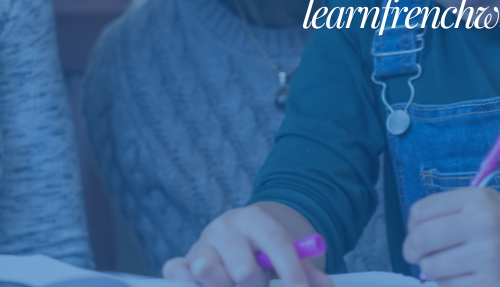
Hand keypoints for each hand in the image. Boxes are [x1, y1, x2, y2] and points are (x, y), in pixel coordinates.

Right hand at [162, 204, 331, 286]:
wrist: (237, 239)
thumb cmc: (262, 252)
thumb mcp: (285, 255)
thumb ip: (305, 270)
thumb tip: (323, 286)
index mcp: (255, 220)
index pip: (276, 242)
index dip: (290, 270)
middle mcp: (225, 228)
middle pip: (244, 270)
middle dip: (256, 285)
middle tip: (259, 284)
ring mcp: (201, 244)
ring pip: (208, 271)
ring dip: (224, 285)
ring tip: (231, 283)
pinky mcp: (182, 261)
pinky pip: (176, 272)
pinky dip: (189, 283)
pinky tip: (204, 285)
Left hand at [403, 187, 499, 286]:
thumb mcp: (484, 203)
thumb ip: (447, 212)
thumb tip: (412, 237)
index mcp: (476, 200)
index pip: (420, 212)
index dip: (410, 226)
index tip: (415, 234)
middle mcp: (483, 223)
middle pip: (420, 239)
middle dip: (411, 251)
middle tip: (415, 256)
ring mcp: (488, 255)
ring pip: (431, 267)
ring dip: (432, 270)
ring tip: (446, 266)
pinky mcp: (492, 283)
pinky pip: (449, 286)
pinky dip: (449, 284)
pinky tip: (464, 277)